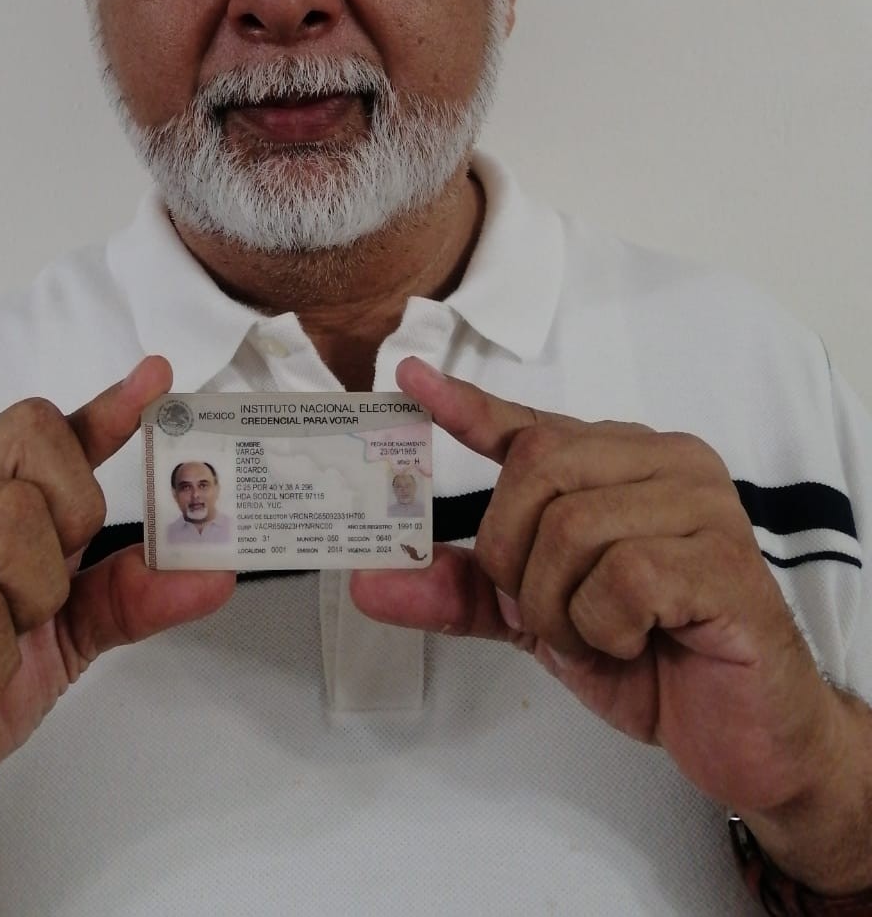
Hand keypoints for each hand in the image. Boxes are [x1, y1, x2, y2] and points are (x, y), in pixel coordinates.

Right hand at [0, 356, 233, 853]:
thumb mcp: (65, 637)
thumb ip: (130, 595)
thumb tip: (213, 573)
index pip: (44, 427)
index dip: (106, 405)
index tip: (158, 379)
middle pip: (31, 443)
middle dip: (69, 519)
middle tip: (42, 593)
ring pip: (6, 519)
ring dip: (26, 603)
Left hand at [350, 357, 835, 823]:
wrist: (746, 734)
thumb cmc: (650, 656)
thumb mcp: (539, 620)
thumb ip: (462, 591)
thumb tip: (368, 580)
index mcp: (622, 459)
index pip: (531, 425)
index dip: (467, 406)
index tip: (410, 381)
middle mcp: (664, 461)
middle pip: (536, 471)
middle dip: (514, 556)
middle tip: (547, 613)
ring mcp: (701, 503)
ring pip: (573, 527)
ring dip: (560, 605)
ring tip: (600, 634)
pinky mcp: (725, 559)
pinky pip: (624, 576)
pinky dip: (607, 625)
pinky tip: (642, 640)